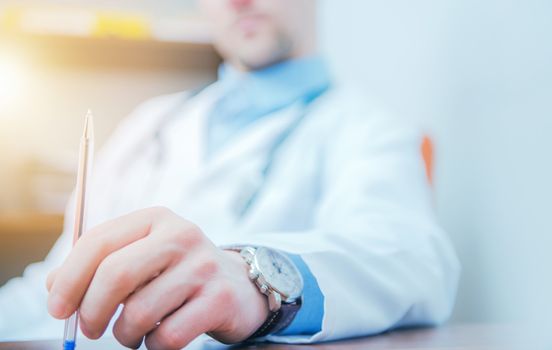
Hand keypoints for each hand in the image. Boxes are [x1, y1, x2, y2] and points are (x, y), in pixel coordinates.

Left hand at [46, 207, 268, 348]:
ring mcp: (203, 266)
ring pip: (140, 313)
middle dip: (92, 311)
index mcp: (155, 218)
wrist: (238, 285)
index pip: (99, 241)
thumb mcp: (142, 257)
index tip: (57, 309)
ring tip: (132, 333)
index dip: (69, 279)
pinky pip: (168, 336)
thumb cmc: (176, 273)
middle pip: (116, 274)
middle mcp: (181, 235)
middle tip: (89, 330)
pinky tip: (159, 338)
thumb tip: (53, 287)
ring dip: (125, 334)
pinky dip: (154, 347)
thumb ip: (100, 265)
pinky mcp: (219, 298)